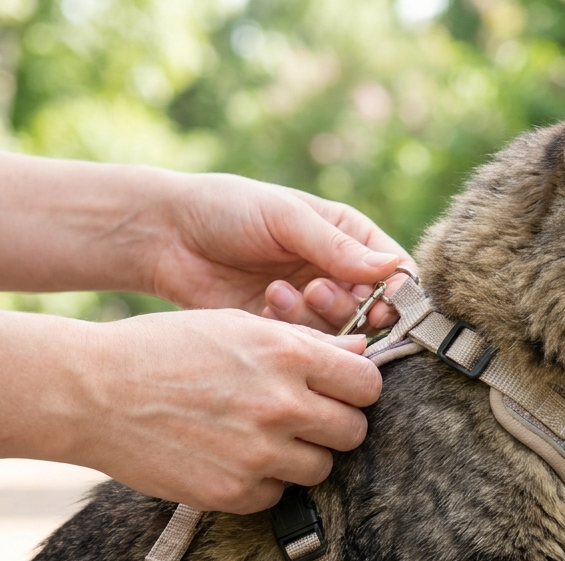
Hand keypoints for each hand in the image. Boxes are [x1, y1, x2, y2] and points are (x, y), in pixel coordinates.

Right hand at [72, 309, 379, 512]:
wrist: (93, 393)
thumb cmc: (162, 350)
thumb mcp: (234, 326)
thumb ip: (302, 344)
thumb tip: (360, 357)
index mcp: (285, 353)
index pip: (367, 384)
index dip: (357, 388)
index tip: (340, 391)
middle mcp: (281, 404)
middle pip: (353, 431)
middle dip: (335, 424)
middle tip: (305, 417)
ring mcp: (260, 453)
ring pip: (322, 467)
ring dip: (302, 455)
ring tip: (263, 437)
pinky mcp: (234, 492)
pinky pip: (279, 494)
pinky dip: (265, 481)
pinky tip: (233, 457)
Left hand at [147, 174, 415, 331]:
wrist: (168, 236)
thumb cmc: (229, 210)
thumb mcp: (286, 218)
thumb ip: (337, 246)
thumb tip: (392, 269)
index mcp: (349, 238)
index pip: (396, 272)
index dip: (395, 294)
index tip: (379, 304)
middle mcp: (337, 274)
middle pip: (373, 311)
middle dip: (349, 309)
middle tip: (315, 290)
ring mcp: (311, 306)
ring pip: (341, 335)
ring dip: (315, 319)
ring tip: (277, 292)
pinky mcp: (282, 332)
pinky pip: (306, 347)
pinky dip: (291, 333)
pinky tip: (262, 305)